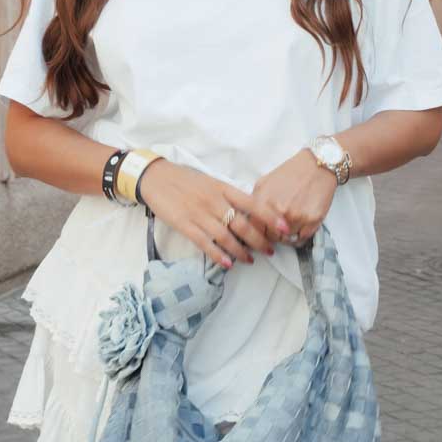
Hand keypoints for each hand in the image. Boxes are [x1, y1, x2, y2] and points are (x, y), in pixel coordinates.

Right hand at [138, 160, 284, 270]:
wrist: (156, 177)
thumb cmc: (186, 180)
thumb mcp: (211, 182)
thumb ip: (229, 195)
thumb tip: (250, 210)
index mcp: (223, 188)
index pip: (252, 203)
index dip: (270, 216)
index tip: (284, 227)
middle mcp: (214, 201)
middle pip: (242, 224)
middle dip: (259, 240)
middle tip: (270, 250)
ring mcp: (199, 214)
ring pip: (226, 237)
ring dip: (241, 251)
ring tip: (250, 260)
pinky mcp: (184, 225)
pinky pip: (205, 243)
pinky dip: (218, 255)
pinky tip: (227, 263)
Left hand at [251, 149, 337, 245]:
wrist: (317, 166)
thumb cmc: (292, 173)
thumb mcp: (264, 183)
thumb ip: (255, 201)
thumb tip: (250, 217)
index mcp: (264, 201)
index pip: (255, 229)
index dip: (259, 232)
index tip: (263, 232)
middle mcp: (279, 210)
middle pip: (272, 237)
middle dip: (274, 234)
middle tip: (278, 229)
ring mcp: (296, 216)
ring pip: (287, 239)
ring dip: (287, 235)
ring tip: (290, 224)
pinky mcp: (312, 220)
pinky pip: (302, 237)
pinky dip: (300, 235)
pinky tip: (300, 225)